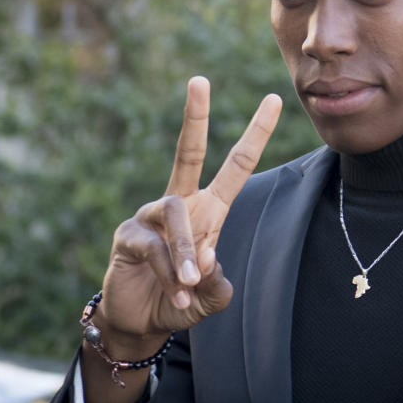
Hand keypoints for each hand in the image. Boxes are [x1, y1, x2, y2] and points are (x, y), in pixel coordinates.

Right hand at [97, 76, 282, 347]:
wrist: (140, 323)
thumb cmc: (181, 300)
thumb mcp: (211, 297)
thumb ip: (217, 283)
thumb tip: (208, 262)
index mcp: (208, 210)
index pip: (235, 165)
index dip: (255, 134)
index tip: (273, 99)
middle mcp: (179, 205)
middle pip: (187, 152)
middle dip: (195, 116)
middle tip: (199, 79)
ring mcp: (149, 217)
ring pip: (177, 215)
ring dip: (188, 251)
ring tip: (191, 283)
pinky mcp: (128, 236)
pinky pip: (154, 246)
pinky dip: (169, 271)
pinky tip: (177, 290)